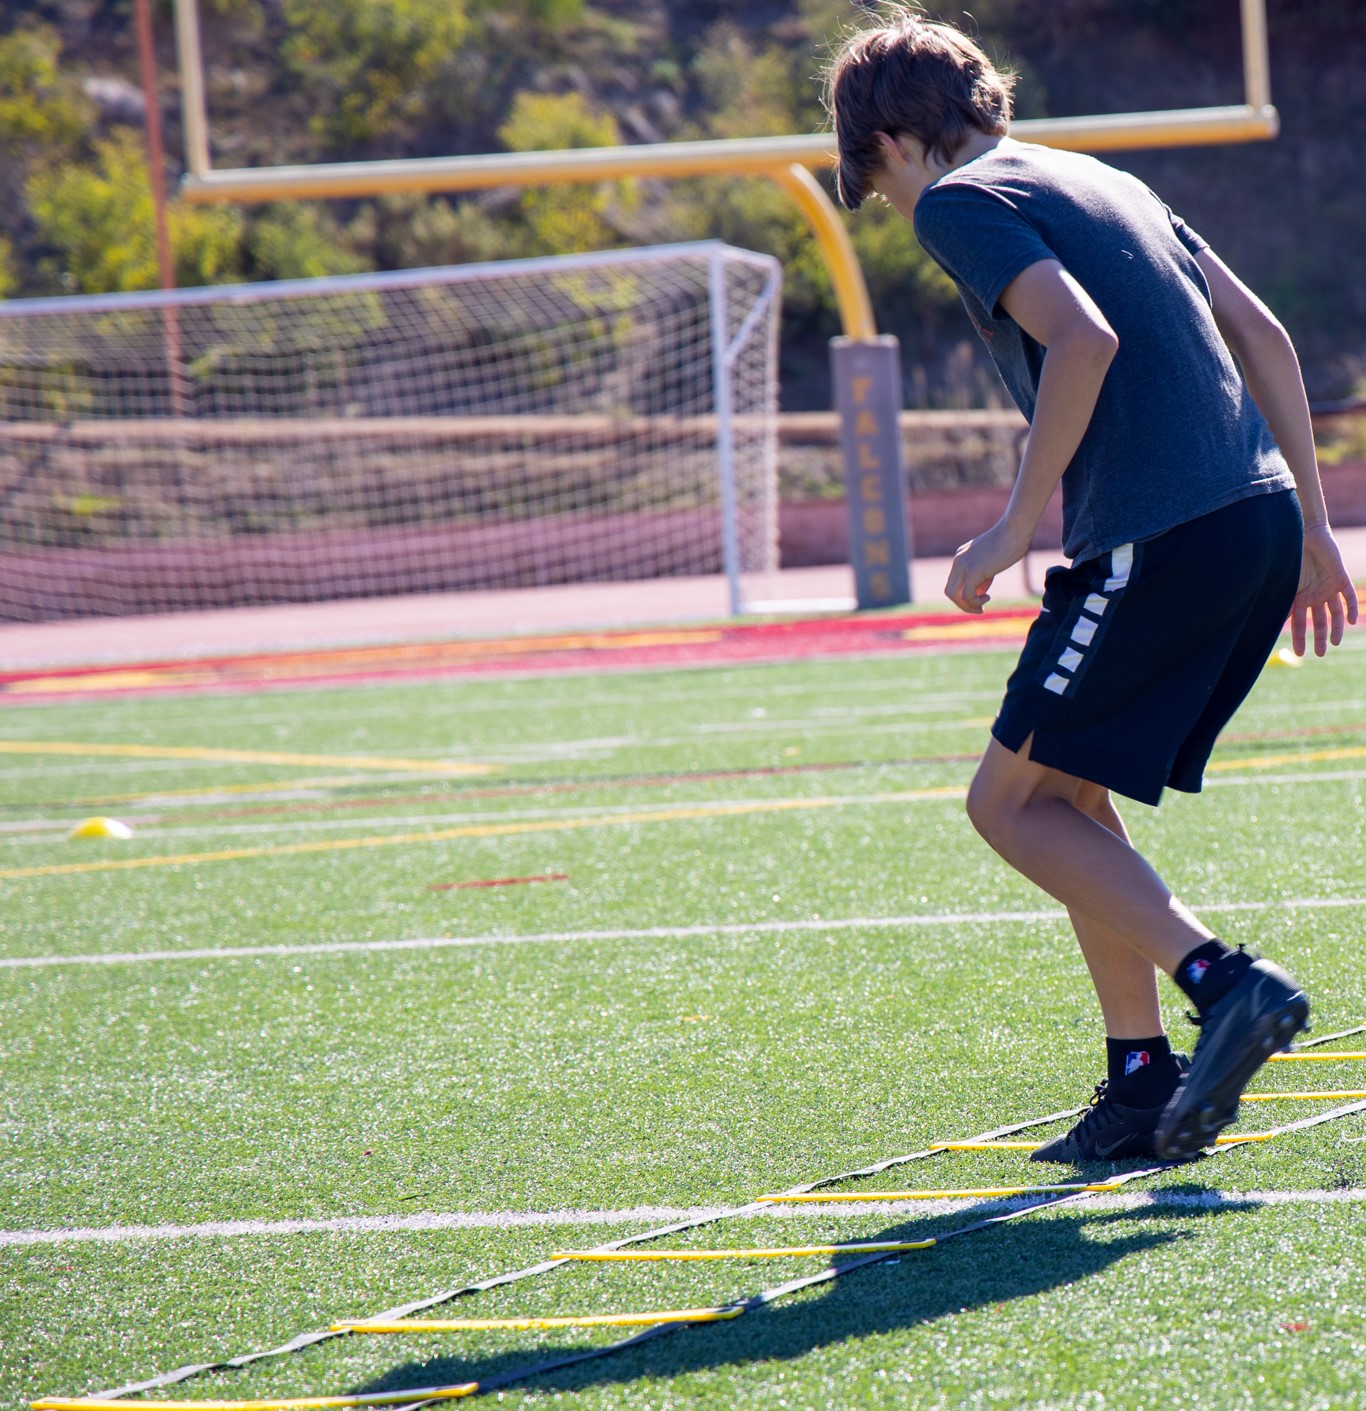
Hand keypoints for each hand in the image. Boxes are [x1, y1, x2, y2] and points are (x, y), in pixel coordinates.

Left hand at [944, 520, 1028, 614]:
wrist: (1015, 530)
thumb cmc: (1010, 543)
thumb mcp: (991, 560)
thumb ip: (983, 574)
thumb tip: (979, 591)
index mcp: (961, 556)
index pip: (954, 583)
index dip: (964, 595)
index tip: (981, 598)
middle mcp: (958, 561)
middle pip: (949, 591)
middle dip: (963, 604)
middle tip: (980, 609)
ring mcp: (963, 565)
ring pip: (953, 595)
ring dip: (967, 606)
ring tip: (982, 608)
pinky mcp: (973, 571)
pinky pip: (966, 595)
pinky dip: (975, 603)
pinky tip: (988, 597)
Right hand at [1291, 524, 1358, 655]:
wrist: (1304, 533)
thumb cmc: (1289, 557)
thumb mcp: (1284, 584)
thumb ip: (1280, 602)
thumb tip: (1267, 623)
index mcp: (1299, 597)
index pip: (1299, 623)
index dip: (1300, 638)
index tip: (1300, 653)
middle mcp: (1314, 595)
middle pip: (1318, 621)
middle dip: (1319, 638)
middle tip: (1320, 654)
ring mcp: (1328, 587)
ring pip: (1335, 613)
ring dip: (1336, 628)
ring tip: (1335, 642)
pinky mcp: (1341, 578)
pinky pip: (1349, 596)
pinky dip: (1351, 609)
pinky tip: (1350, 621)